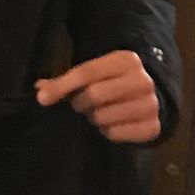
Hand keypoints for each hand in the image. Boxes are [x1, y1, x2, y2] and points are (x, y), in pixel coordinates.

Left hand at [35, 50, 161, 144]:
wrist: (154, 98)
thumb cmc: (115, 83)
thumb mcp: (96, 73)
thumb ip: (67, 80)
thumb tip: (40, 91)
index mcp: (127, 60)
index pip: (87, 71)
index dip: (62, 86)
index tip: (43, 99)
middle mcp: (142, 80)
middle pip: (95, 95)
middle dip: (81, 104)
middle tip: (82, 106)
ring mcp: (150, 104)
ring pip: (103, 117)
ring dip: (94, 118)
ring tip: (99, 113)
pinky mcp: (153, 127)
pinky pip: (114, 134)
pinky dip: (107, 132)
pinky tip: (112, 124)